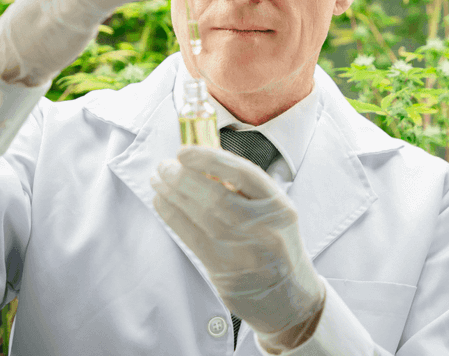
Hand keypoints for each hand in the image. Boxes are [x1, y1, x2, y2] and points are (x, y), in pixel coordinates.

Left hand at [151, 146, 325, 351]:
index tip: (186, 151)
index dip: (210, 159)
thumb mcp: (275, 212)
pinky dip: (171, 215)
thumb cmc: (277, 245)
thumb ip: (247, 190)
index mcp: (278, 206)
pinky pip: (189, 236)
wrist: (289, 296)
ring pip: (199, 216)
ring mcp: (241, 250)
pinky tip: (162, 201)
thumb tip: (204, 162)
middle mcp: (262, 227)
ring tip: (159, 179)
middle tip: (166, 166)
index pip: (244, 174)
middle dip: (183, 177)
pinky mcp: (221, 268)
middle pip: (216, 196)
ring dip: (172, 193)